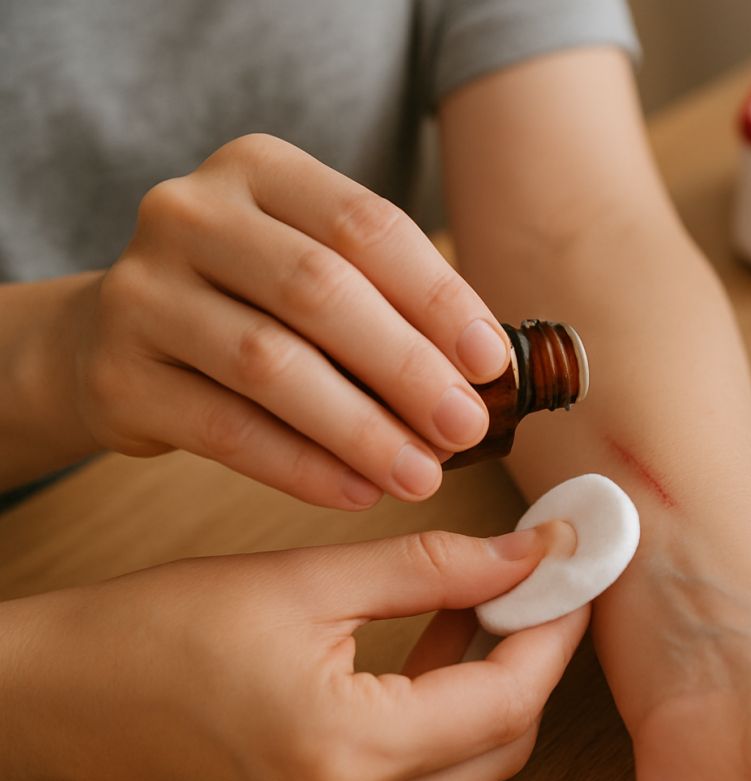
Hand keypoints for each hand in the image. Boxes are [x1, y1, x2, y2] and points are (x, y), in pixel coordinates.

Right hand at [0, 521, 586, 780]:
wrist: (58, 701)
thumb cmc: (157, 634)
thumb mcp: (305, 579)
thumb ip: (432, 567)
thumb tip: (529, 552)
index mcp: (348, 755)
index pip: (508, 700)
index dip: (555, 627)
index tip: (575, 566)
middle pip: (503, 742)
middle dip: (534, 654)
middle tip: (538, 576)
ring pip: (470, 765)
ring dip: (494, 682)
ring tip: (487, 595)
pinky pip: (422, 777)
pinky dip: (446, 712)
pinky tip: (439, 639)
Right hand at [62, 133, 512, 507]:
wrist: (112, 337)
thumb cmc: (250, 301)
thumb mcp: (312, 266)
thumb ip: (388, 299)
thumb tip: (488, 373)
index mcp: (257, 169)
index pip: (365, 224)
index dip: (437, 295)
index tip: (490, 361)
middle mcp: (188, 214)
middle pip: (318, 289)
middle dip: (405, 366)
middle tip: (465, 428)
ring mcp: (141, 292)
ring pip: (270, 364)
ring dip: (360, 429)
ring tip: (422, 475)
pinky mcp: (116, 375)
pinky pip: (224, 429)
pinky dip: (301, 466)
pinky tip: (357, 492)